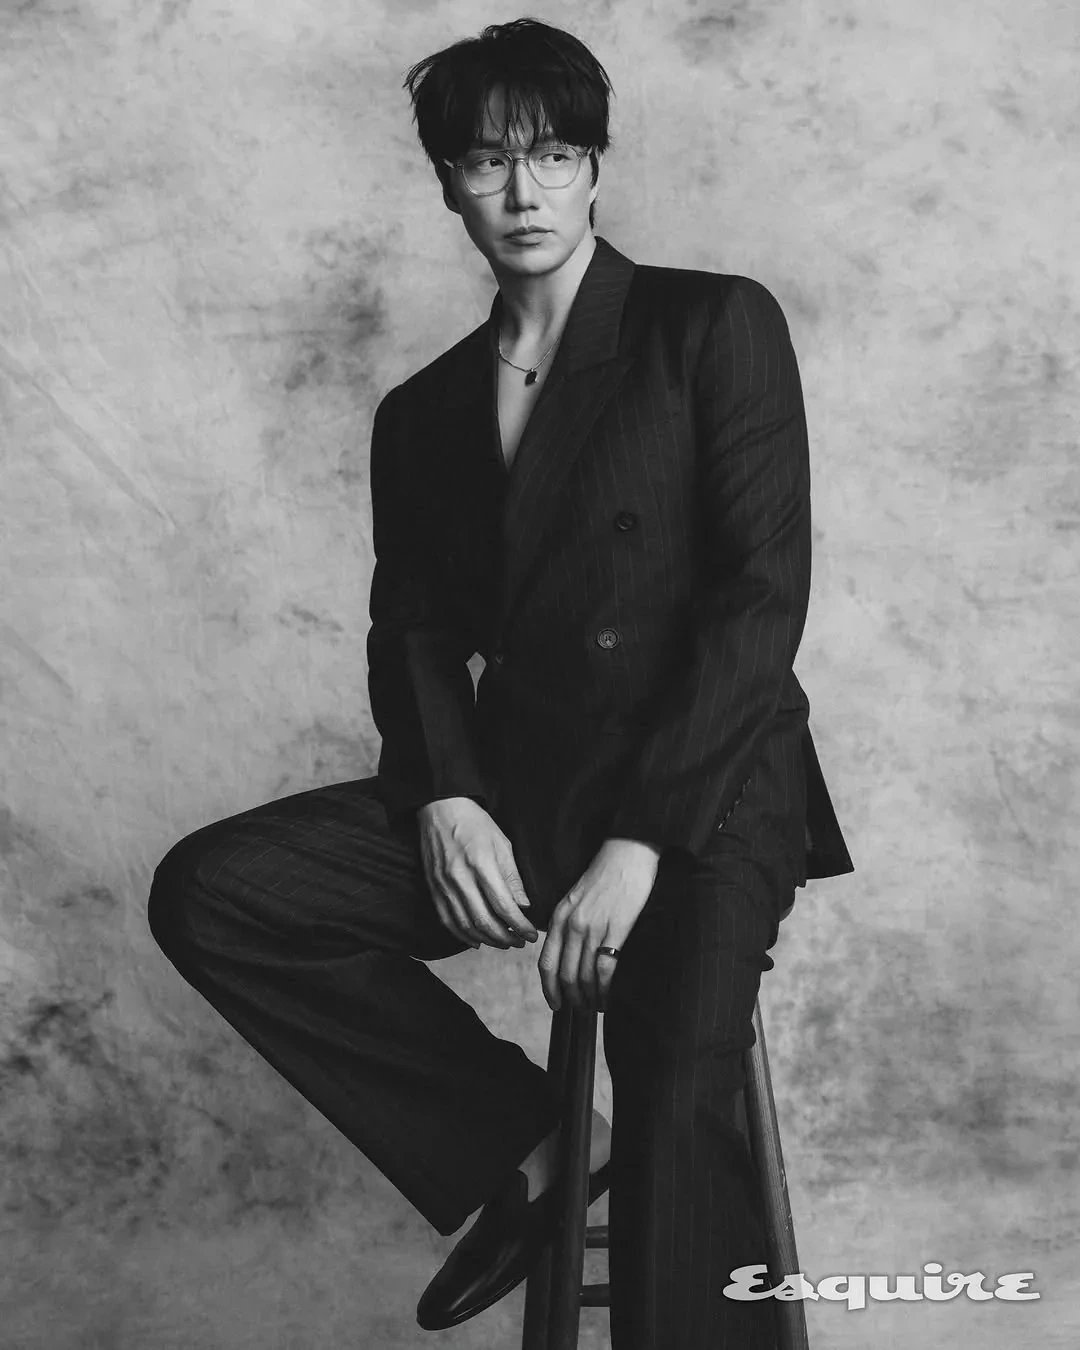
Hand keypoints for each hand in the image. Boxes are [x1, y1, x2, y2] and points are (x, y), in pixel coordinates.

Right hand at [416, 797, 538, 949]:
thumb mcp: (502, 843)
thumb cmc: (474, 822)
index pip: (503, 906)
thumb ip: (512, 877)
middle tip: (520, 942)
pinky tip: (477, 940)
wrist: (440, 809)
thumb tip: (523, 906)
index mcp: (482, 864)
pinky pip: (448, 920)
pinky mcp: (433, 888)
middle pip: (484, 921)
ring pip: (466, 925)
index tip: (531, 934)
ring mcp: (444, 885)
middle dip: (505, 938)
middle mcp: (461, 878)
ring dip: (487, 940)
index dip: (519, 925)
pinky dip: (463, 935)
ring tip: (504, 943)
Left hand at [538, 838, 660, 1012]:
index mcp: (559, 917)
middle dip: (571, 998)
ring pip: (583, 976)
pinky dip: (605, 989)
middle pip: (564, 975)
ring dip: (588, 997)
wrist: (628, 852)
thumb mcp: (575, 896)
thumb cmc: (605, 873)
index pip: (545, 963)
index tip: (555, 1004)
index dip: (549, 989)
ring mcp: (593, 929)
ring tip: (596, 1007)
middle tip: (580, 1010)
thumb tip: (567, 952)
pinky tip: (608, 997)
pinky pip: (605, 970)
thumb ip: (568, 922)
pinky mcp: (615, 930)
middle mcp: (571, 925)